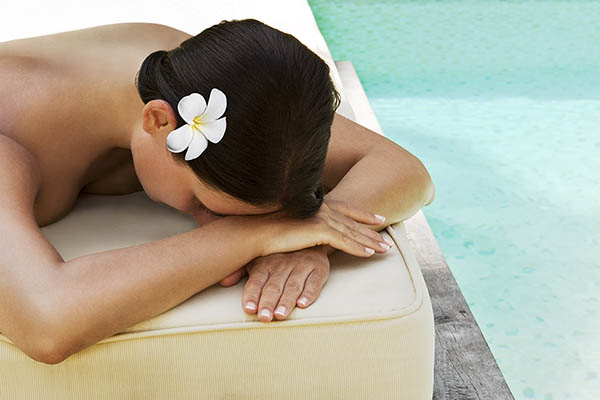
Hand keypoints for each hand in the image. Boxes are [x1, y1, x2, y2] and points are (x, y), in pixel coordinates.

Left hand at [240, 246, 329, 321]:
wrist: (308, 237)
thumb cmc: (278, 254)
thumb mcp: (258, 259)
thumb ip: (241, 271)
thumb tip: (223, 282)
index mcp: (265, 263)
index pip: (256, 281)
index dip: (252, 295)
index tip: (249, 309)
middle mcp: (282, 264)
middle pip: (274, 286)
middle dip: (268, 302)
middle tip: (264, 317)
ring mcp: (301, 265)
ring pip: (293, 285)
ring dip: (286, 301)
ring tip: (280, 315)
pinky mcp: (318, 269)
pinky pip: (314, 281)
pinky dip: (309, 293)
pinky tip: (303, 303)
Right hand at [256, 198, 391, 257]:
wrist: (254, 231)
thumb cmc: (266, 229)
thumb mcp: (289, 223)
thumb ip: (302, 224)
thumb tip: (304, 230)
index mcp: (315, 204)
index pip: (345, 209)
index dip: (363, 214)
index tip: (377, 218)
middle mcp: (321, 208)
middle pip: (353, 221)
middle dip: (372, 230)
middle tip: (387, 236)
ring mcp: (320, 217)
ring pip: (352, 232)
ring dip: (370, 241)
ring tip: (385, 249)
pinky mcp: (318, 230)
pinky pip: (344, 242)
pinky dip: (358, 248)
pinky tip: (370, 254)